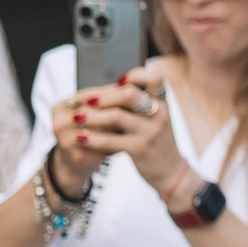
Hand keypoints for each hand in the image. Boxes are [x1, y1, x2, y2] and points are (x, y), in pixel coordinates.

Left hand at [52, 62, 182, 194]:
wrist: (171, 171)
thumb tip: (106, 92)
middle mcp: (159, 114)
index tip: (119, 81)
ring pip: (116, 116)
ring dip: (92, 116)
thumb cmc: (157, 141)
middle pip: (130, 95)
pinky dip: (92, 138)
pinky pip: (110, 140)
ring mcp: (150, 132)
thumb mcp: (156, 119)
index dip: (136, 75)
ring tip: (76, 117)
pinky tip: (81, 137)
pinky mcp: (139, 149)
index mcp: (163, 103)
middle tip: (87, 100)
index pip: (155, 78)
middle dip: (103, 96)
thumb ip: (139, 105)